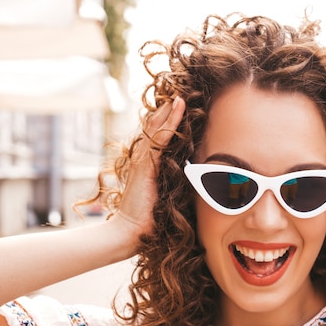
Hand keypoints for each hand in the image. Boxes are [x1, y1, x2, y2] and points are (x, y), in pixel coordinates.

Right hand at [115, 97, 185, 237]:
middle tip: (180, 93)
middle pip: (156, 128)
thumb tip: (194, 186)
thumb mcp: (165, 199)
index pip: (158, 138)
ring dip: (169, 111)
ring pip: (157, 129)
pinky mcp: (145, 165)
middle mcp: (143, 159)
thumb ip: (174, 187)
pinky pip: (159, 139)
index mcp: (148, 165)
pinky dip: (169, 122)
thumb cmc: (149, 221)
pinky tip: (177, 107)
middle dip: (167, 112)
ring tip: (180, 95)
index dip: (168, 122)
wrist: (130, 232)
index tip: (181, 107)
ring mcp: (143, 160)